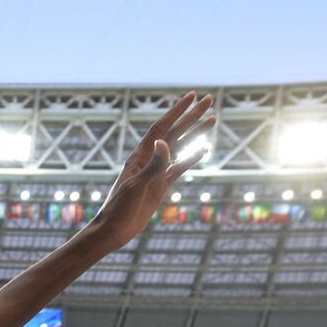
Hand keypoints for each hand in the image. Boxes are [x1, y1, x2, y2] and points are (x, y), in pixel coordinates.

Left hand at [88, 91, 214, 249]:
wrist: (113, 230)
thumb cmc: (118, 208)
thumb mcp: (136, 186)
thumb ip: (152, 165)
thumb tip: (164, 142)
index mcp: (139, 156)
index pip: (161, 127)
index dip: (177, 111)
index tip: (192, 96)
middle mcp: (148, 160)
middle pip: (174, 132)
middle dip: (191, 116)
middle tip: (209, 99)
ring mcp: (156, 172)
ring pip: (180, 147)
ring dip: (195, 133)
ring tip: (213, 119)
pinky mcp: (161, 185)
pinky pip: (180, 167)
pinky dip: (193, 157)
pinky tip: (205, 148)